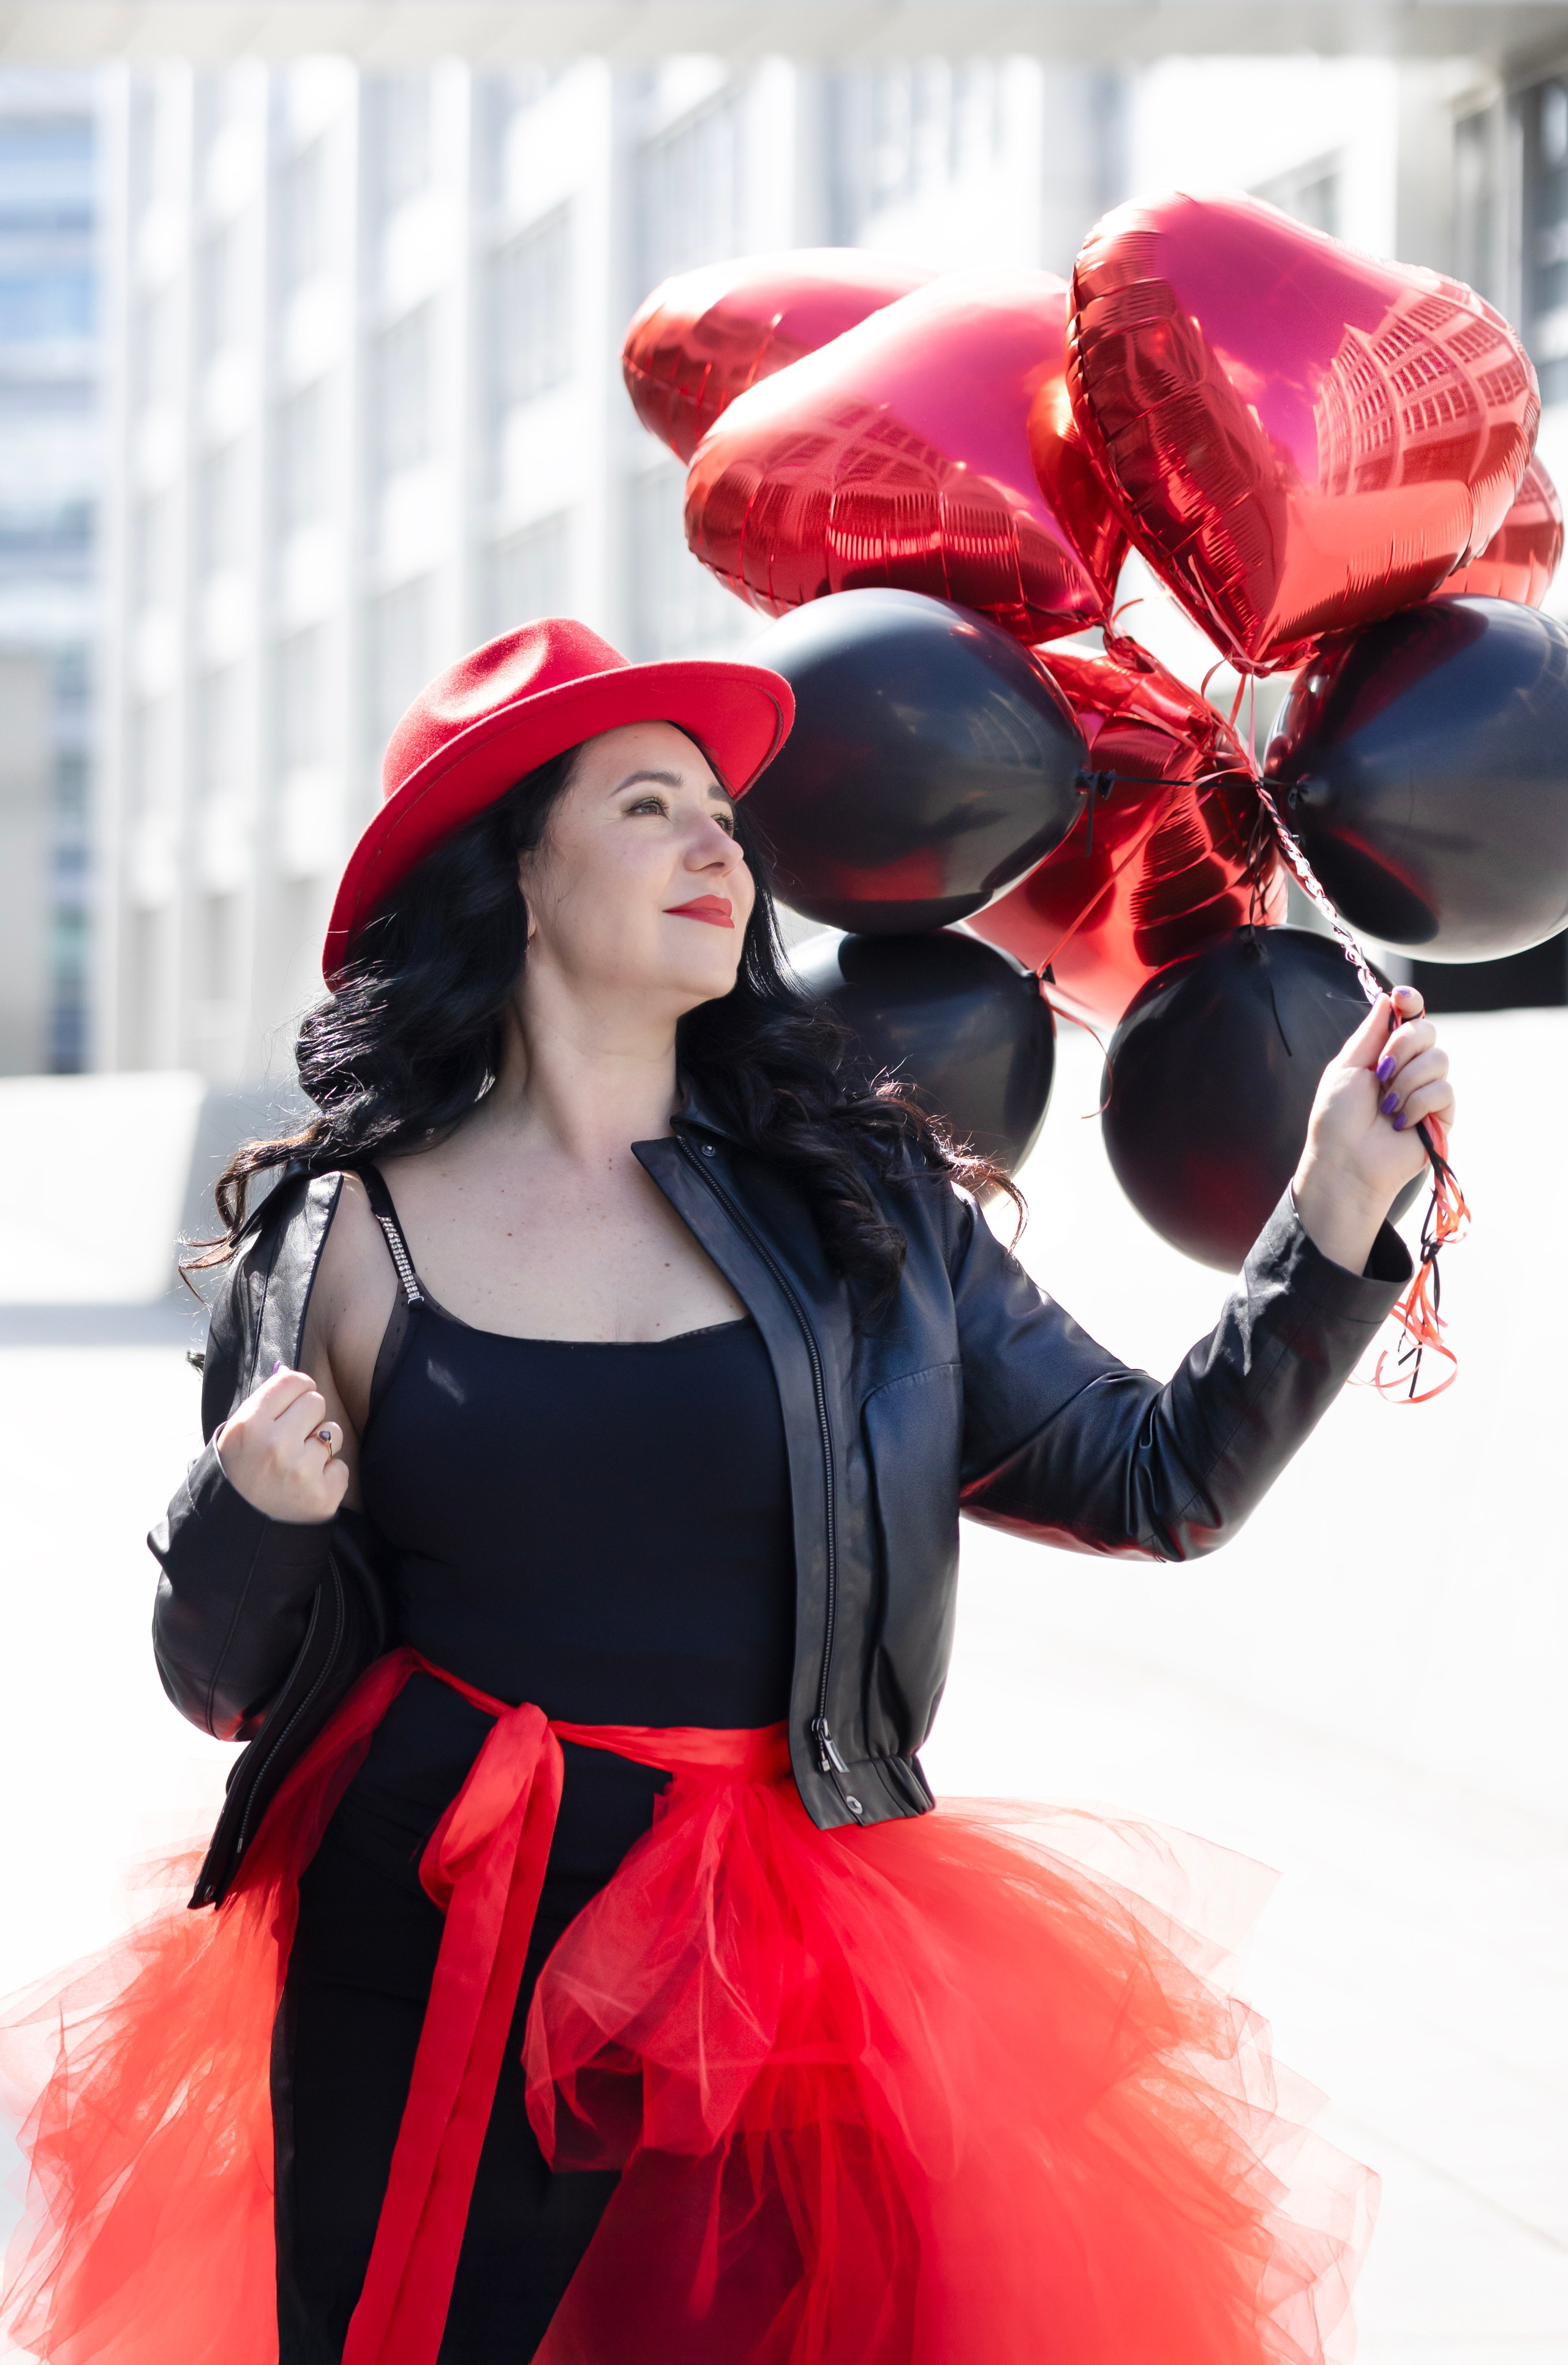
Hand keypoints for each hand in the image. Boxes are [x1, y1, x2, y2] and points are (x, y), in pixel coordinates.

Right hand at [214, 1365, 347, 1523]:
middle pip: (316, 1401)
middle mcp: (274, 1445)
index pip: (292, 1381)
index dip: (298, 1389)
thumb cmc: (242, 1476)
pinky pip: (340, 1465)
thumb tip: (290, 1372)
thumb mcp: (237, 1437)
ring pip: (333, 1432)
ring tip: (298, 1466)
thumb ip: (264, 1404)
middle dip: (309, 1418)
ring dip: (321, 1447)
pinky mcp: (323, 1494)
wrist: (243, 1534)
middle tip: (293, 1440)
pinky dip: (328, 1476)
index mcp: (248, 1426)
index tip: (295, 1401)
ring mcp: (300, 1470)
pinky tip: (307, 1487)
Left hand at [1291, 984, 1456, 1274]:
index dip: (1410, 1002)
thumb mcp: (1346, 1066)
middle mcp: (1409, 1068)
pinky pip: (1444, 1090)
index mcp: (1384, 1053)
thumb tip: (1388, 998)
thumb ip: (1370, 1032)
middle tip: (1379, 1071)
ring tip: (1386, 1106)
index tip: (1402, 999)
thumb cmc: (1337, 1119)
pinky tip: (1400, 1121)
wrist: (1345, 1161)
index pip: (1409, 1017)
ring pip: (1439, 1058)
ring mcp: (1428, 1091)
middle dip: (1401, 1046)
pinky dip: (1418, 1103)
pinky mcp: (1442, 1115)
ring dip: (1406, 1080)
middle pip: (1427, 1030)